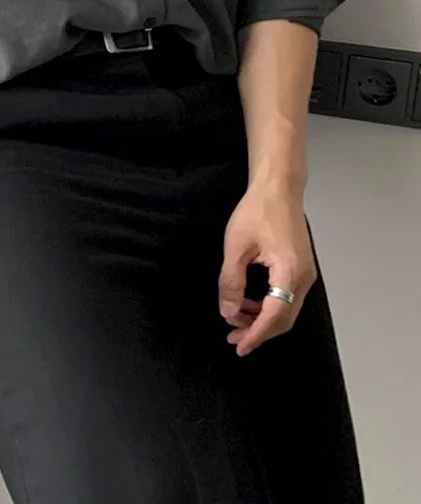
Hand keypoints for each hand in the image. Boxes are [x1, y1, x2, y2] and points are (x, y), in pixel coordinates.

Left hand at [218, 179, 316, 356]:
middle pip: (284, 318)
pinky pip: (287, 297)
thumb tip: (227, 312)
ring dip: (262, 318)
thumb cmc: (257, 211)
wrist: (279, 188)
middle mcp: (304, 278)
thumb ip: (231, 282)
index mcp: (290, 272)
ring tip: (235, 317)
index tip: (239, 346)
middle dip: (258, 331)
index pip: (274, 316)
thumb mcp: (236, 247)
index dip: (256, 334)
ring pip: (286, 309)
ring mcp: (306, 274)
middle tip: (233, 337)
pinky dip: (268, 305)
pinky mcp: (301, 268)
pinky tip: (249, 302)